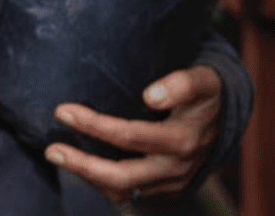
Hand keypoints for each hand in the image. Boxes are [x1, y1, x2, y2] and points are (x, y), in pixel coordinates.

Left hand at [43, 64, 221, 205]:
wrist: (222, 118)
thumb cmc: (205, 93)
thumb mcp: (203, 80)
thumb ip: (182, 84)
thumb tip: (150, 95)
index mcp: (182, 141)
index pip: (132, 137)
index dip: (95, 126)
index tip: (63, 111)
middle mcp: (175, 168)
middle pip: (123, 175)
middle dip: (84, 164)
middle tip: (52, 148)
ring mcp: (168, 184)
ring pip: (122, 190)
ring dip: (87, 176)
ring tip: (57, 155)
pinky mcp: (162, 192)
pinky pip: (127, 195)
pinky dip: (101, 183)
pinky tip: (79, 165)